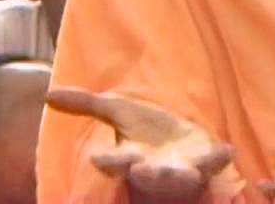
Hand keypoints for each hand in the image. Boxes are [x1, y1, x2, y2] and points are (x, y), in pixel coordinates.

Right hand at [46, 87, 240, 201]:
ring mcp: (182, 168)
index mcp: (131, 158)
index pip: (115, 163)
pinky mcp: (206, 161)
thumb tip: (47, 95)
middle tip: (143, 170)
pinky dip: (220, 159)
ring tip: (188, 172)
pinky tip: (228, 150)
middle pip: (149, 176)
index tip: (99, 158)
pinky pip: (214, 164)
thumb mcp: (116, 110)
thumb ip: (85, 104)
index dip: (109, 161)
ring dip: (183, 176)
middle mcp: (155, 169)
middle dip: (148, 175)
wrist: (180, 135)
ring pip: (181, 178)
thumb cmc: (145, 128)